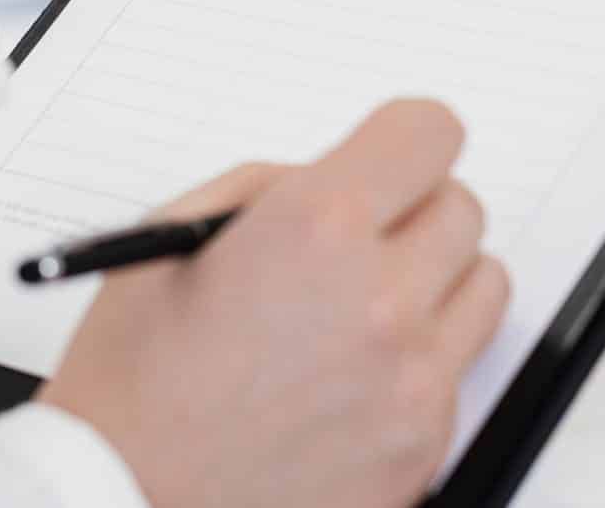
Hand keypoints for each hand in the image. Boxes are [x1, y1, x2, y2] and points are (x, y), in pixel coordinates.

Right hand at [37, 99, 510, 507]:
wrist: (121, 504)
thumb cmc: (130, 381)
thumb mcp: (174, 238)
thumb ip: (272, 188)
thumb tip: (341, 176)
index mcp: (317, 226)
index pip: (431, 132)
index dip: (403, 141)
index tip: (389, 160)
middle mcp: (381, 298)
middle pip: (463, 210)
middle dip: (413, 214)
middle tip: (359, 245)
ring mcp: (411, 383)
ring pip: (483, 287)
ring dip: (434, 287)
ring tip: (361, 315)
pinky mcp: (422, 449)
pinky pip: (456, 376)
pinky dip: (417, 370)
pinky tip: (346, 387)